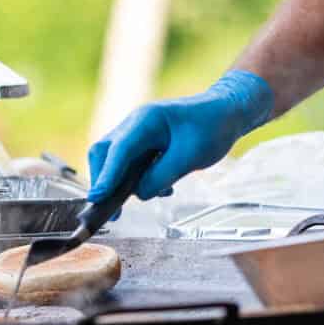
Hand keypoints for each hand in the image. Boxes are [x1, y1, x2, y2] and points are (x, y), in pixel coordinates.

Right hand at [85, 70, 274, 214]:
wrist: (226, 113)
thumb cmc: (212, 127)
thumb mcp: (190, 157)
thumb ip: (160, 177)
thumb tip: (138, 194)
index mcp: (146, 120)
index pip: (118, 150)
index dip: (106, 176)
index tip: (97, 198)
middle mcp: (135, 124)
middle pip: (105, 154)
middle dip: (106, 182)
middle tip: (113, 212)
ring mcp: (137, 133)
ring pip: (115, 161)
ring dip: (125, 182)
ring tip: (156, 192)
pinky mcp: (143, 143)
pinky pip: (130, 164)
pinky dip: (139, 179)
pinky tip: (163, 187)